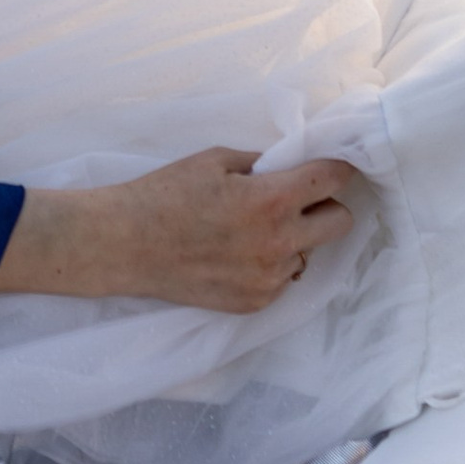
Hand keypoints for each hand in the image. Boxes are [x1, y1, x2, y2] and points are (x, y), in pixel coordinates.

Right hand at [0, 147, 360, 311]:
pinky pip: (283, 279)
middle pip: (341, 222)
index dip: (338, 168)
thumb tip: (291, 165)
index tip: (332, 166)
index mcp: (271, 199)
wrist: (124, 244)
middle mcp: (279, 243)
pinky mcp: (255, 303)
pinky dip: (271, 264)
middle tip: (296, 199)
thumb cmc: (164, 193)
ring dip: (294, 239)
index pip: (334, 180)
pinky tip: (236, 254)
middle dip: (325, 206)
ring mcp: (269, 279)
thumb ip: (261, 163)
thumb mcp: (214, 160)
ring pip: (309, 253)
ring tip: (251, 230)